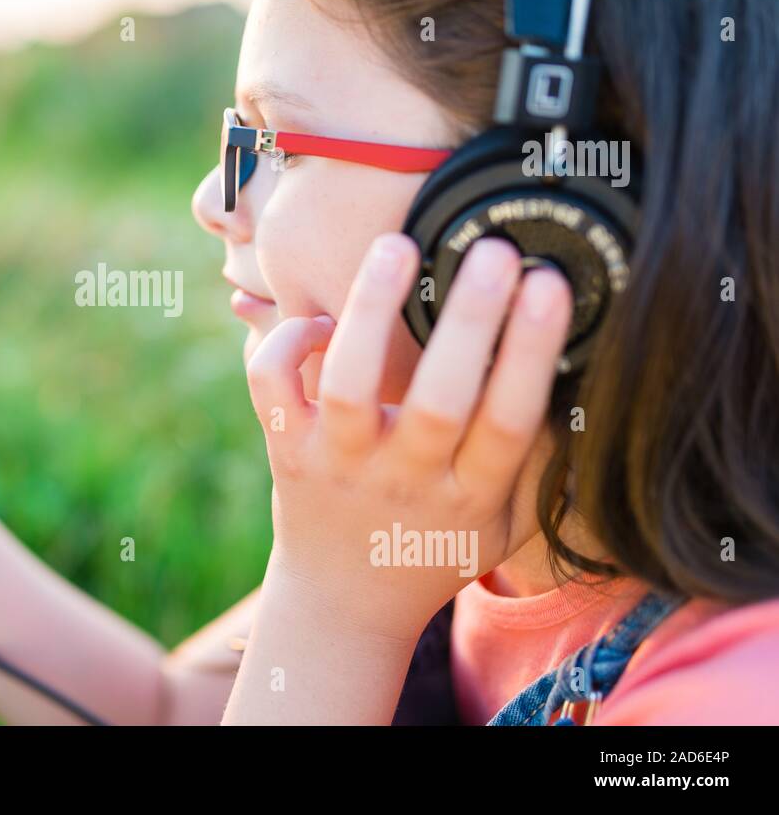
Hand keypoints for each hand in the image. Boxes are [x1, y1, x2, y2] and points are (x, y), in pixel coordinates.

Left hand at [246, 233, 571, 641]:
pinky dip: (285, 346)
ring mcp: (340, 465)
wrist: (342, 602)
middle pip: (440, 402)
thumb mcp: (501, 524)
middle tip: (494, 251)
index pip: (509, 423)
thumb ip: (537, 462)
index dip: (531, 353)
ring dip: (373, 313)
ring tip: (397, 246)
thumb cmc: (433, 547)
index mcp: (469, 497)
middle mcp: (404, 481)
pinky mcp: (288, 451)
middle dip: (469, 322)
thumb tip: (576, 368)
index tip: (549, 285)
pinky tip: (320, 320)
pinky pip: (273, 390)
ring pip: (351, 386)